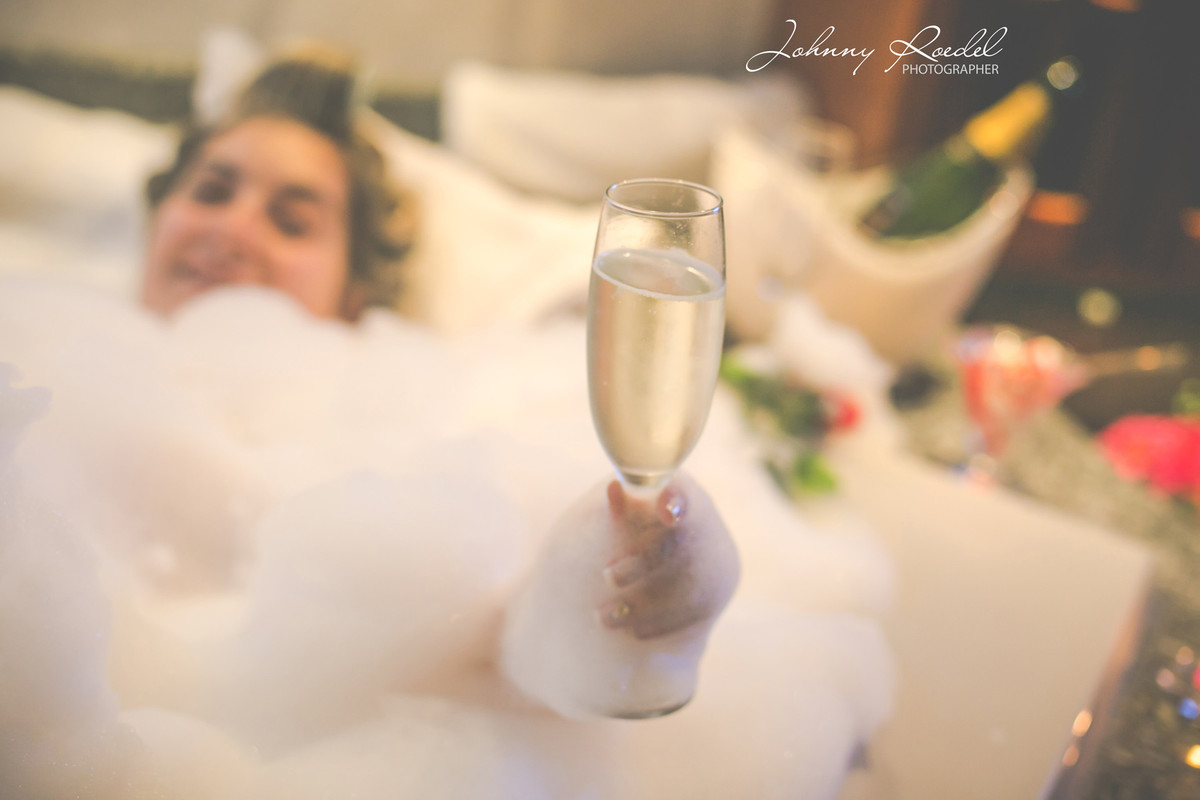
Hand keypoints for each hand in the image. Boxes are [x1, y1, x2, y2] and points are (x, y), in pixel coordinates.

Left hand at [596, 477, 738, 640]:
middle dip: (643, 564)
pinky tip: (633, 630)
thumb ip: (621, 505)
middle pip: (682, 544)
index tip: (666, 508)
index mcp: (682, 494)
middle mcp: (707, 524)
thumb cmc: (634, 525)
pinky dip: (660, 623)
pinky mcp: (718, 591)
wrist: (662, 558)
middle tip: (607, 577)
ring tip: (604, 618)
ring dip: (642, 605)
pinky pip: (693, 611)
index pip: (684, 494)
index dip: (677, 500)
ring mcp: (718, 559)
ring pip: (687, 586)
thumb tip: (613, 489)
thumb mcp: (626, 513)